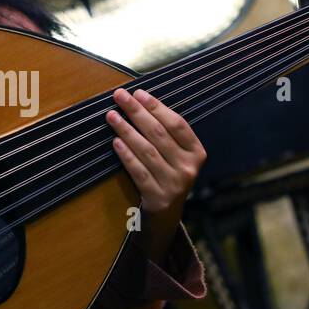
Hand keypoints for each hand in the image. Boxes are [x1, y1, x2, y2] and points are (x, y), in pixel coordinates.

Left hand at [106, 87, 206, 256]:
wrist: (166, 216)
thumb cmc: (167, 174)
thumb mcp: (176, 156)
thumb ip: (166, 133)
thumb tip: (139, 102)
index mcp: (197, 153)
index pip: (177, 124)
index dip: (157, 107)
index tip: (138, 93)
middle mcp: (189, 168)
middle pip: (160, 134)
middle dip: (137, 112)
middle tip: (119, 97)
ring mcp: (174, 184)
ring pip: (148, 151)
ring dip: (127, 131)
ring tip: (112, 116)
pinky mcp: (158, 197)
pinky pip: (139, 172)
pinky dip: (126, 155)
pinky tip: (115, 142)